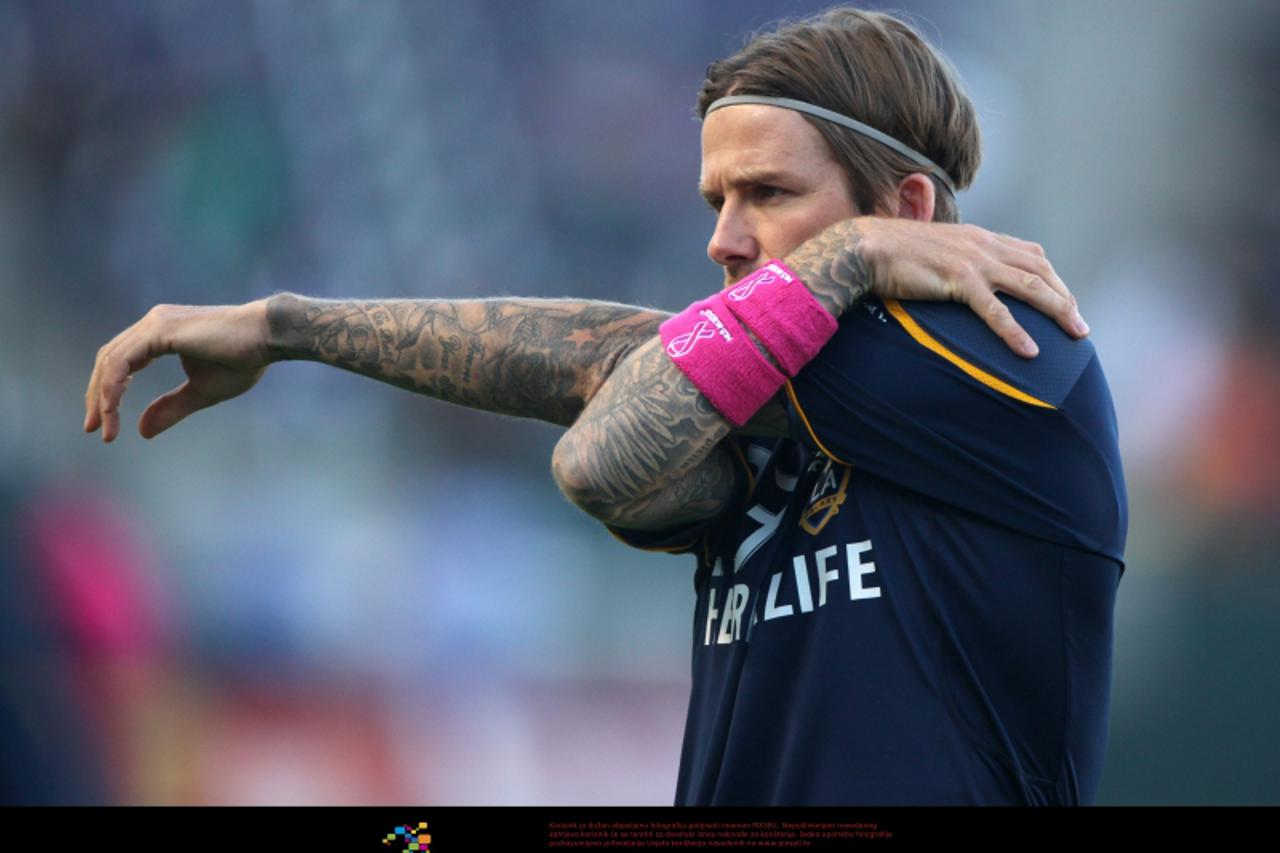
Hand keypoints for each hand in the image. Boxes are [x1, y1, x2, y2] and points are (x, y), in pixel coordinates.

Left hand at [84, 300, 271, 441]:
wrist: (267, 338)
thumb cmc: (243, 361)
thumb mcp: (201, 392)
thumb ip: (171, 407)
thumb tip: (141, 431)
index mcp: (161, 333)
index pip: (121, 362)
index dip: (108, 392)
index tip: (105, 424)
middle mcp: (153, 323)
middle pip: (108, 360)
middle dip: (97, 396)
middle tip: (94, 428)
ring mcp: (154, 324)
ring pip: (111, 361)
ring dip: (102, 396)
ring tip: (103, 426)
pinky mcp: (160, 329)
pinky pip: (122, 361)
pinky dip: (112, 386)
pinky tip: (112, 408)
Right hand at [857, 218, 1086, 356]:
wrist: (867, 247)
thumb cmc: (893, 254)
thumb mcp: (935, 251)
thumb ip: (955, 261)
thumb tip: (960, 281)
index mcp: (980, 238)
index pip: (1031, 254)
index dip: (1053, 278)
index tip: (1065, 301)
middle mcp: (984, 245)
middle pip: (1040, 270)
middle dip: (1065, 298)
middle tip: (1080, 326)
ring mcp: (973, 261)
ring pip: (1029, 286)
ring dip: (1058, 311)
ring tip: (1075, 335)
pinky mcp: (958, 280)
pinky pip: (994, 309)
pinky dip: (1015, 331)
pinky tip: (1029, 351)